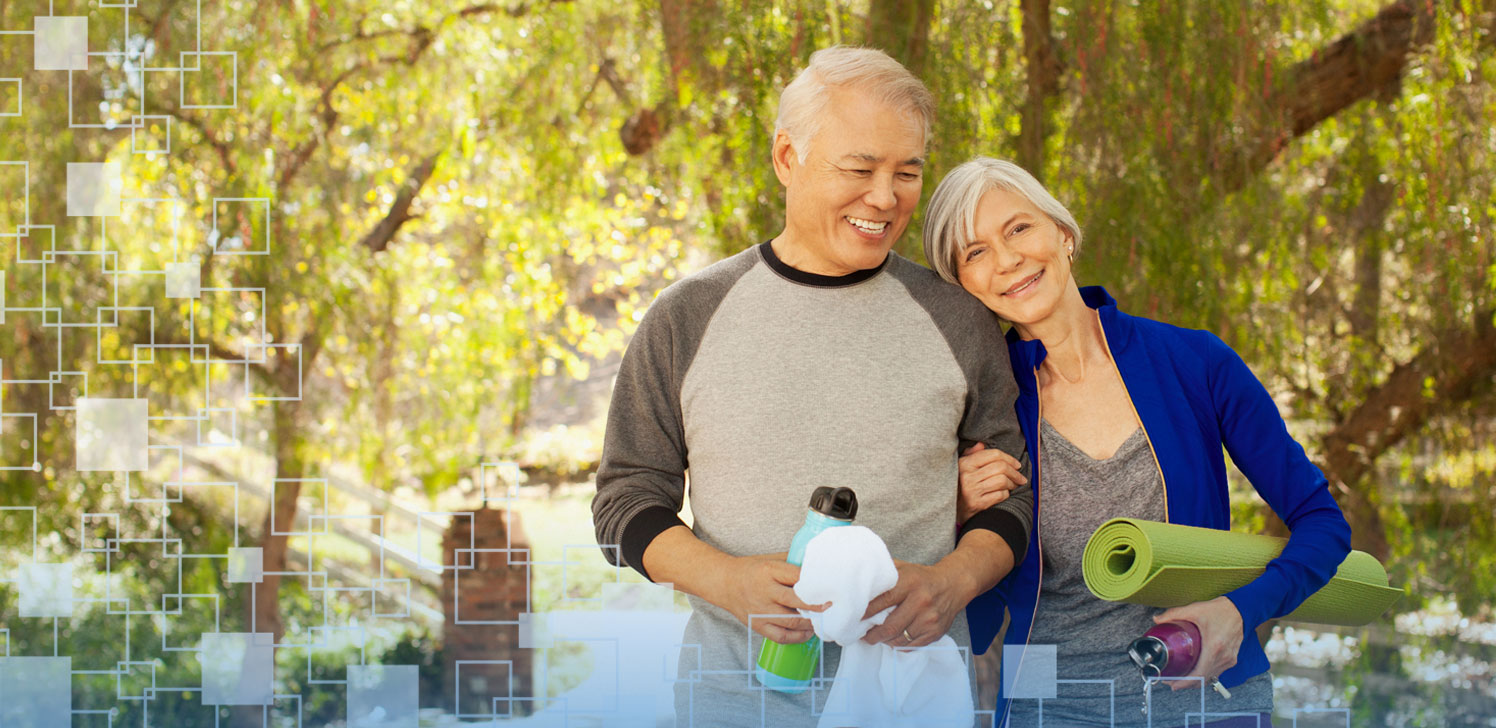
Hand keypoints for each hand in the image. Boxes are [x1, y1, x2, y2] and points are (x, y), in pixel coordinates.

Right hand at [712, 553, 827, 644]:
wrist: (724, 583)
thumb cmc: (751, 570)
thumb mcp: (771, 559)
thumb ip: (792, 563)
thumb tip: (817, 566)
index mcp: (769, 570)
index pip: (798, 577)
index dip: (816, 583)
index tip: (830, 586)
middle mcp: (765, 591)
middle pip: (797, 601)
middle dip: (818, 605)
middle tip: (831, 606)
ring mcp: (761, 611)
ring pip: (792, 622)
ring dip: (810, 623)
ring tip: (821, 620)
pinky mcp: (757, 625)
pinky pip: (781, 636)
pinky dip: (797, 637)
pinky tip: (807, 633)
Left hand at [859, 560, 967, 647]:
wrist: (953, 585)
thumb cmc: (921, 577)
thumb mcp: (903, 568)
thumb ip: (883, 572)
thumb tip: (857, 578)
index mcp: (910, 582)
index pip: (883, 600)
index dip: (866, 612)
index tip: (854, 618)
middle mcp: (921, 601)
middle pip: (890, 626)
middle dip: (872, 634)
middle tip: (862, 635)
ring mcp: (930, 619)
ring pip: (900, 638)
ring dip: (884, 641)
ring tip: (875, 638)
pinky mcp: (936, 632)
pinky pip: (912, 645)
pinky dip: (898, 645)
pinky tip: (891, 640)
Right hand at [957, 442, 1027, 522]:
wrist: (952, 509)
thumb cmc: (960, 485)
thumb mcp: (961, 467)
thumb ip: (972, 455)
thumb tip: (981, 444)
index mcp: (965, 464)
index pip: (993, 454)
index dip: (1009, 458)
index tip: (1017, 465)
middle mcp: (967, 476)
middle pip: (1001, 467)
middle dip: (1015, 472)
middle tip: (1020, 477)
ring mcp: (972, 491)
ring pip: (1002, 481)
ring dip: (1012, 483)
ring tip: (1014, 485)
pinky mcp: (977, 504)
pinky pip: (1000, 495)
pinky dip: (1006, 494)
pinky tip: (1003, 494)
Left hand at [1154, 597, 1242, 690]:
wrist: (1241, 609)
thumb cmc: (1220, 610)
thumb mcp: (1194, 610)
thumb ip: (1173, 614)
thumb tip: (1157, 620)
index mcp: (1214, 647)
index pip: (1199, 674)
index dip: (1184, 682)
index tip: (1173, 685)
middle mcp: (1223, 657)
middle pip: (1203, 679)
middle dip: (1186, 683)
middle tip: (1171, 681)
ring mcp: (1229, 660)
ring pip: (1210, 678)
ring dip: (1195, 681)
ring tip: (1180, 678)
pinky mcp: (1231, 659)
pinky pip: (1216, 672)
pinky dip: (1205, 675)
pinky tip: (1195, 672)